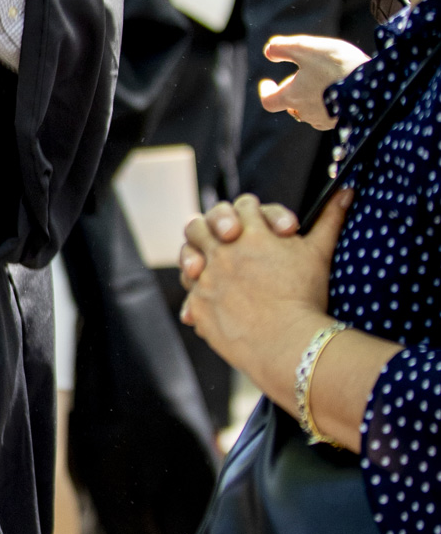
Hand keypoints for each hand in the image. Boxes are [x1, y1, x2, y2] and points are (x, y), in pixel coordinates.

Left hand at [178, 189, 348, 375]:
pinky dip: (198, 300)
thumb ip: (330, 218)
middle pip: (201, 225)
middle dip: (210, 229)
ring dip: (195, 260)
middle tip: (224, 240)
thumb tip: (346, 191)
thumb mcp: (319, 252)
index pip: (242, 206)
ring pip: (188, 259)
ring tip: (209, 269)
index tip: (255, 226)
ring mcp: (206, 279)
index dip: (249, 213)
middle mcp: (222, 251)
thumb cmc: (306, 296)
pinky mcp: (198, 307)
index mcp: (251, 232)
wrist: (289, 342)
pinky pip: (190, 298)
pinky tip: (212, 304)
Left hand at [257, 33, 368, 129]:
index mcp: (293, 98)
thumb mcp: (307, 48)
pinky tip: (340, 88)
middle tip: (301, 73)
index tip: (267, 82)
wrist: (375, 88)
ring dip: (311, 96)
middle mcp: (306, 114)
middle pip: (291, 104)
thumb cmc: (337, 67)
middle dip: (292, 89)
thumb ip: (283, 48)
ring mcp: (325, 121)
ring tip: (323, 78)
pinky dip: (328, 102)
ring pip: (310, 109)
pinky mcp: (343, 122)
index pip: (269, 101)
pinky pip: (329, 113)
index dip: (266, 91)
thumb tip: (269, 52)